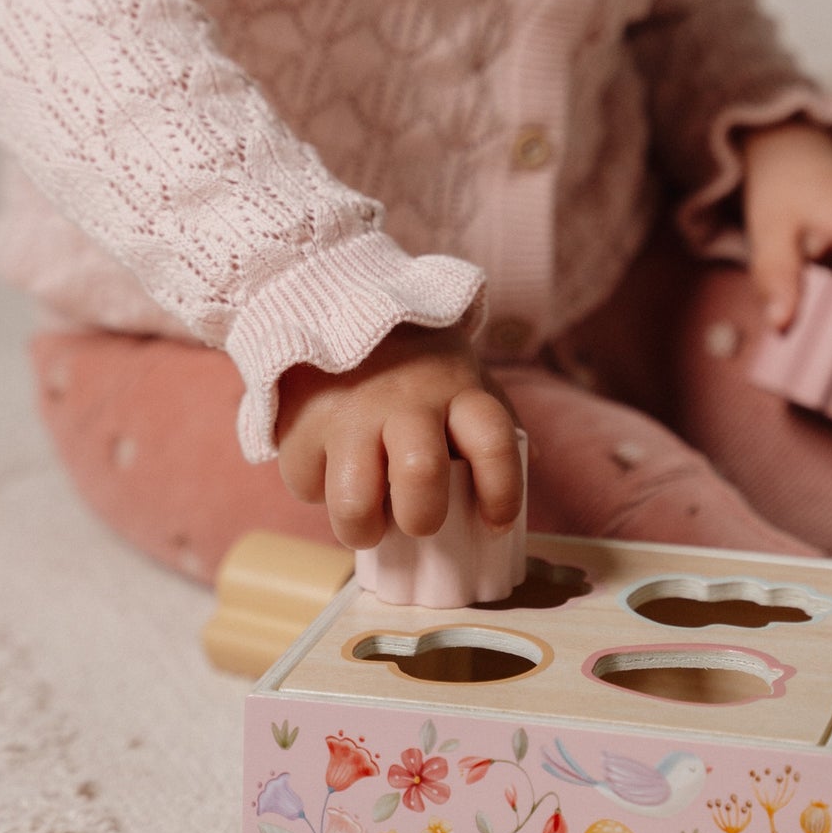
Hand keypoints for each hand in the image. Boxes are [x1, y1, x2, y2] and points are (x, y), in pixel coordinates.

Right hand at [275, 323, 522, 549]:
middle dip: (423, 518)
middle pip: (421, 476)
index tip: (495, 523)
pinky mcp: (300, 426)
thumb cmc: (412, 363)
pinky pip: (307, 487)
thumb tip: (532, 458)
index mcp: (456, 390)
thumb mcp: (461, 377)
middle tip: (419, 522)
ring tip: (368, 523)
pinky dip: (319, 492)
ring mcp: (348, 414)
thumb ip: (491, 420)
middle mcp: (404, 401)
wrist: (331, 303)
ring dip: (363, 529)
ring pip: (355, 503)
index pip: (493, 443)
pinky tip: (330, 471)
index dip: (502, 493)